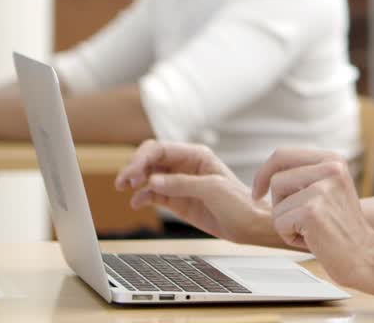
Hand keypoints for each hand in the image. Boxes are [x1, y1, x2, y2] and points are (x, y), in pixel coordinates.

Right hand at [115, 141, 276, 245]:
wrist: (250, 225)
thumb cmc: (240, 203)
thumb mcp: (212, 189)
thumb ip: (182, 184)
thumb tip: (153, 181)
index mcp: (196, 155)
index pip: (161, 149)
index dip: (142, 158)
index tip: (131, 173)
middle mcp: (185, 166)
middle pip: (151, 160)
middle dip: (134, 167)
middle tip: (123, 182)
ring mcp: (179, 183)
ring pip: (149, 176)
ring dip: (134, 180)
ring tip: (124, 189)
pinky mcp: (177, 200)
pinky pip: (153, 194)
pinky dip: (142, 196)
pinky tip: (136, 202)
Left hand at [253, 148, 373, 286]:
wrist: (365, 256)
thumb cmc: (341, 228)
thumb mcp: (328, 190)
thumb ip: (306, 176)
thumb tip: (267, 173)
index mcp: (333, 159)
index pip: (283, 154)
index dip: (263, 173)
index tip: (258, 192)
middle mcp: (331, 168)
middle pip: (276, 180)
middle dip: (279, 204)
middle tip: (301, 220)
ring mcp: (322, 189)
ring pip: (276, 204)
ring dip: (286, 222)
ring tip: (311, 230)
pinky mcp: (312, 211)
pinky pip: (280, 223)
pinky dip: (290, 237)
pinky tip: (312, 240)